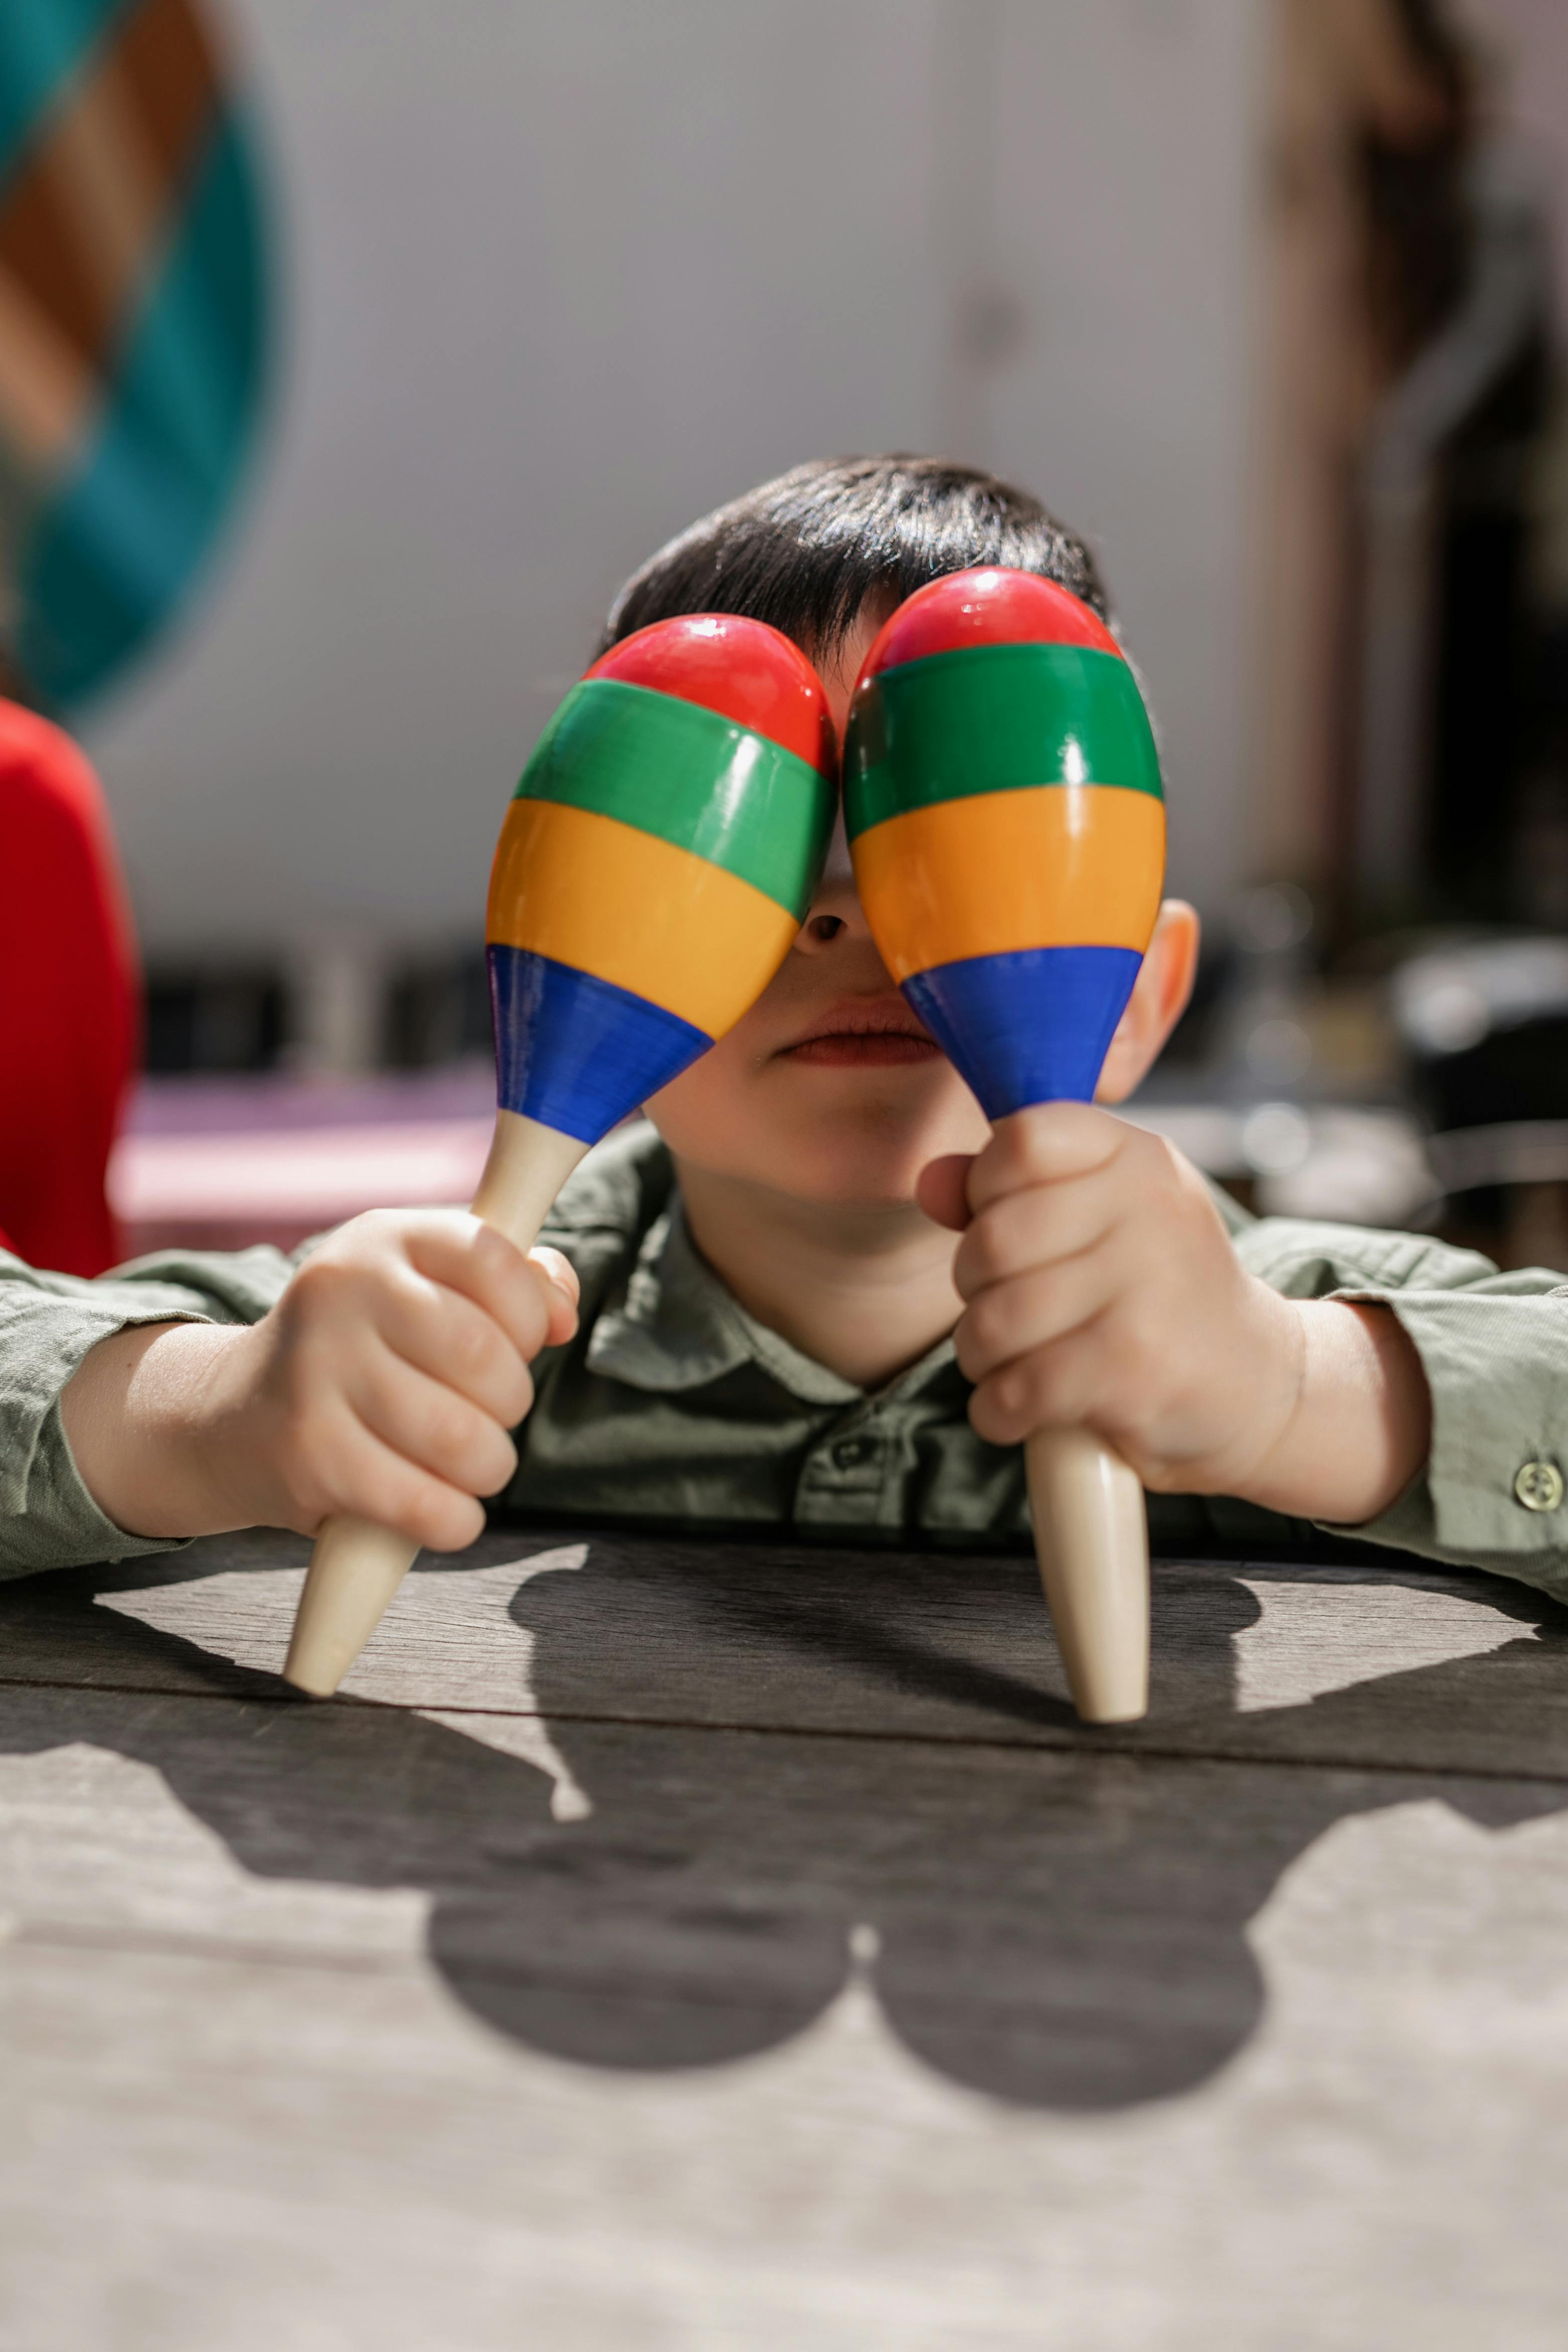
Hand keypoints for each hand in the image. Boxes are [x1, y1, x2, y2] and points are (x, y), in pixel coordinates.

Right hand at [62, 1211, 579, 1551]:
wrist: (230, 1418)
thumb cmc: (360, 1352)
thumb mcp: (424, 1288)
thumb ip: (511, 1282)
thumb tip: (563, 1312)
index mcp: (384, 1237)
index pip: (494, 1259)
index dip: (531, 1315)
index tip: (520, 1345)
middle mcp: (342, 1288)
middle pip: (487, 1358)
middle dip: (511, 1403)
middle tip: (487, 1416)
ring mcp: (317, 1370)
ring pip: (462, 1438)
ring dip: (488, 1468)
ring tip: (471, 1465)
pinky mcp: (308, 1453)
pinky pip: (425, 1503)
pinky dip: (454, 1520)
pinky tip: (446, 1511)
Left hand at [919, 1103, 1429, 1523]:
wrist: (1253, 1385)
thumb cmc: (1154, 1293)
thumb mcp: (1098, 1219)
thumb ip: (1009, 1191)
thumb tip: (930, 1183)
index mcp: (1136, 1157)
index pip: (1020, 1138)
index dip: (988, 1188)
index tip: (1008, 1225)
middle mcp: (1149, 1210)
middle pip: (991, 1238)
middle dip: (976, 1289)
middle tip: (1008, 1311)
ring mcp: (1146, 1288)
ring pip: (993, 1320)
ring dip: (982, 1356)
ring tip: (1014, 1361)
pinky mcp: (1134, 1368)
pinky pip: (1017, 1388)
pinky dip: (999, 1411)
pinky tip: (1020, 1409)